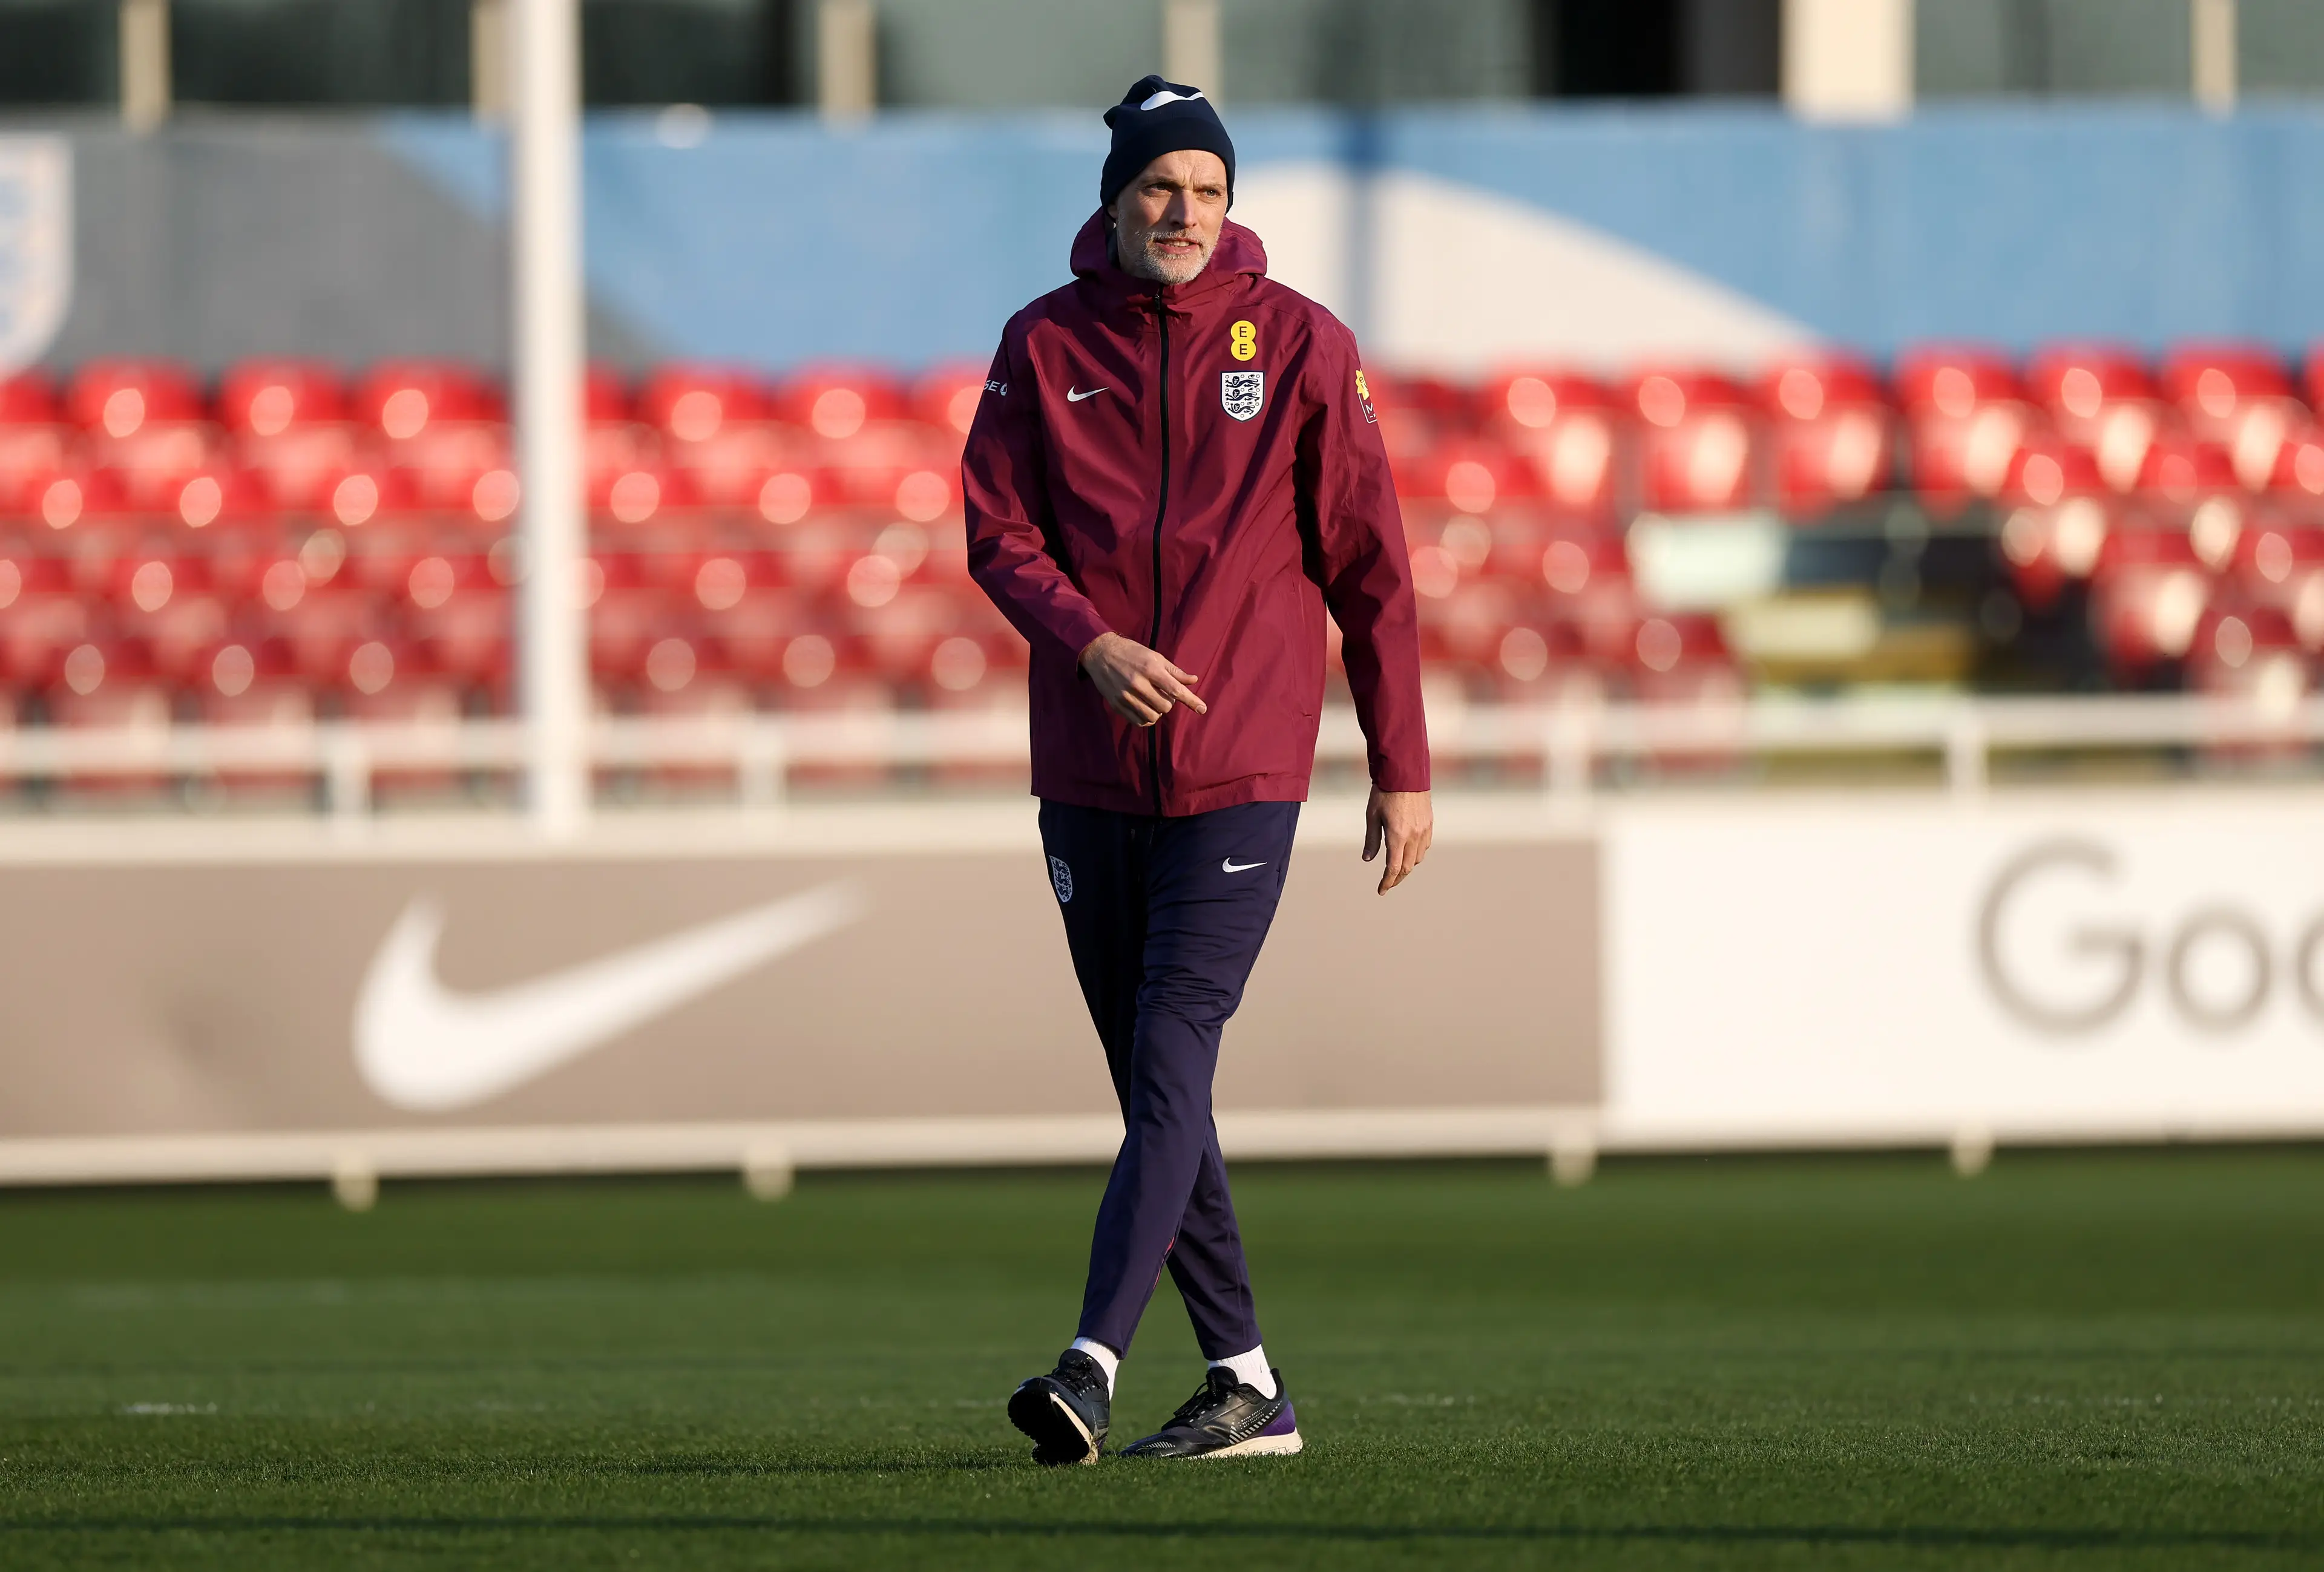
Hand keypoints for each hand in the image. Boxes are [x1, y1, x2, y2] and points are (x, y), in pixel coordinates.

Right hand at [1079, 631, 1206, 727]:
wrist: (1100, 653)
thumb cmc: (1132, 653)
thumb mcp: (1154, 656)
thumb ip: (1174, 671)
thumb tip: (1193, 680)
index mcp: (1150, 669)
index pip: (1175, 689)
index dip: (1191, 701)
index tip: (1203, 709)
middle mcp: (1138, 683)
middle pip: (1165, 706)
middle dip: (1169, 703)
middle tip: (1163, 694)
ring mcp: (1126, 696)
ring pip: (1153, 716)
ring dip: (1158, 711)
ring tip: (1153, 701)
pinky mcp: (1117, 704)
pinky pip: (1138, 721)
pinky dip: (1146, 719)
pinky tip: (1145, 709)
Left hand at [1363, 787, 1431, 894]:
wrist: (1405, 772)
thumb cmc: (1384, 792)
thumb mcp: (1372, 816)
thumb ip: (1372, 840)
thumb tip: (1368, 859)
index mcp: (1397, 836)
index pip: (1393, 868)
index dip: (1387, 882)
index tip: (1381, 890)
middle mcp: (1413, 836)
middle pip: (1406, 867)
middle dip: (1396, 879)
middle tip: (1387, 884)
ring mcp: (1424, 830)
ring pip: (1417, 858)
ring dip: (1406, 867)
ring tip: (1396, 869)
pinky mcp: (1429, 823)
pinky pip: (1424, 846)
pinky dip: (1416, 854)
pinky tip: (1408, 852)